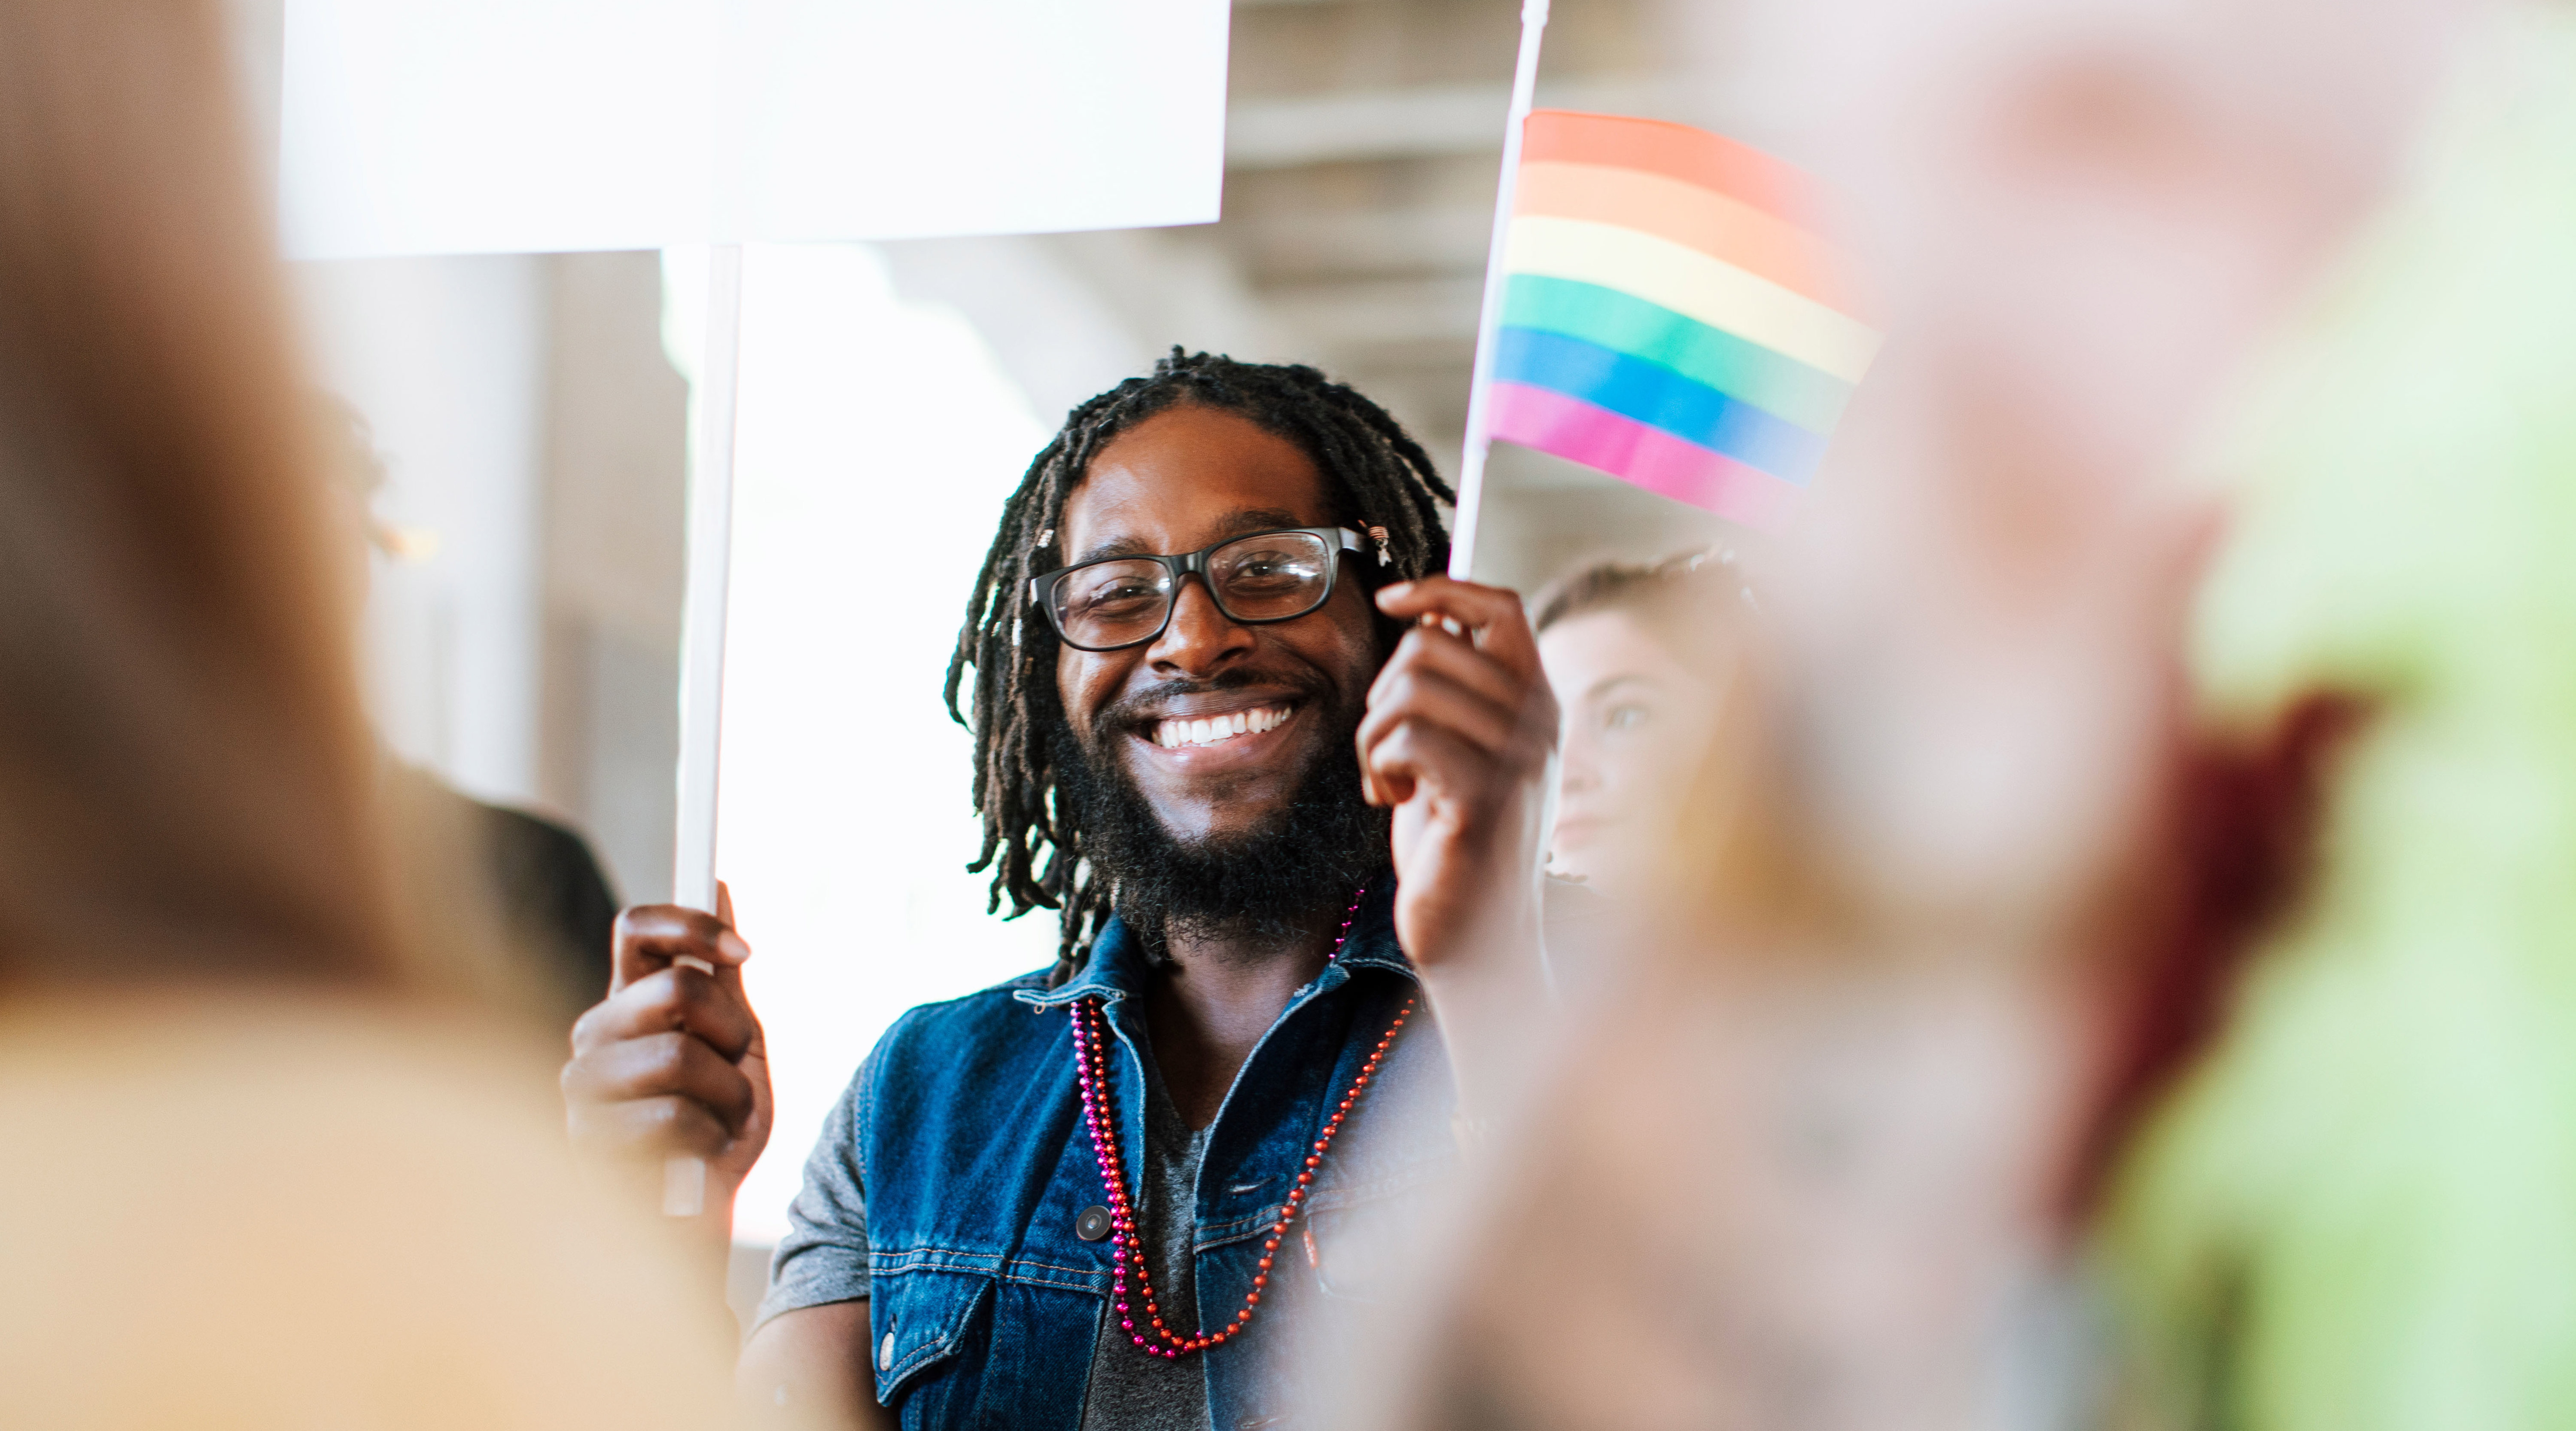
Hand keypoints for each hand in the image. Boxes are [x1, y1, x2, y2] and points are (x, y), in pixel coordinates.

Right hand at [562, 883, 771, 1220]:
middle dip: (732, 1031)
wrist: (701, 1218)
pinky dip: (709, 1138)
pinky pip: (672, 1117)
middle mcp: (594, 1033)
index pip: (637, 927)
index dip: (694, 923)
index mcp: (627, 1001)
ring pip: (680, 1055)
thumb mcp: (735, 1045)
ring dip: (728, 1095)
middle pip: (677, 986)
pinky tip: (699, 1155)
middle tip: (735, 1069)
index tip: (745, 953)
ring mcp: (582, 1086)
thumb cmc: (715, 1129)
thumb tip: (719, 883)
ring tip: (720, 1122)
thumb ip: (723, 976)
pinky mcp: (586, 1139)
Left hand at [1356, 577, 1558, 974]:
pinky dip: (1379, 766)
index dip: (1440, 588)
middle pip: (1430, 645)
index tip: (1388, 600)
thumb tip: (1426, 615)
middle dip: (1383, 692)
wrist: (1477, 936)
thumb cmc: (1456, 838)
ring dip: (1375, 735)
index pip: (1499, 607)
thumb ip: (1455, 689)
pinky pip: (1406, 738)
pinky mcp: (1483, 797)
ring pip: (1409, 690)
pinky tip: (1395, 800)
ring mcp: (1515, 759)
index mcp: (1537, 701)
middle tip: (1389, 748)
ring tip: (1392, 779)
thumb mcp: (1461, 749)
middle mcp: (1538, 721)